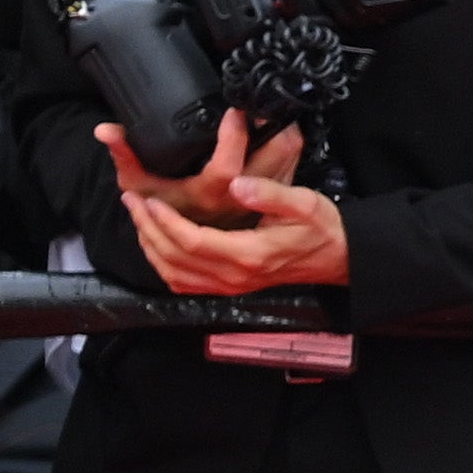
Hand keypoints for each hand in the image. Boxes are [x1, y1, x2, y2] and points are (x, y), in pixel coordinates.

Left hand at [106, 119, 348, 295]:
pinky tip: (158, 244)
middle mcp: (235, 276)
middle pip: (174, 257)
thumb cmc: (322, 228)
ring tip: (140, 219)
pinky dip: (163, 265)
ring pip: (173, 272)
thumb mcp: (305, 203)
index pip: (192, 240)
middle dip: (148, 228)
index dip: (165, 220)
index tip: (150, 199)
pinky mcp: (229, 288)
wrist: (338, 257)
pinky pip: (183, 282)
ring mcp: (230, 286)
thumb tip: (236, 185)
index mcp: (249, 254)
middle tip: (133, 202)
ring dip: (151, 246)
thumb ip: (270, 193)